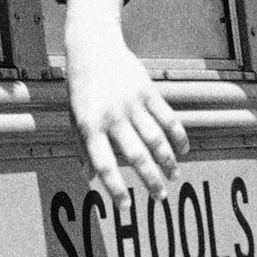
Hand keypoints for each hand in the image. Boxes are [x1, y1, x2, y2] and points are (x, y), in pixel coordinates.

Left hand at [61, 0, 187, 201]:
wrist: (92, 48)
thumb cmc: (81, 89)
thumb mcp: (74, 117)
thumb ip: (82, 147)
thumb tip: (89, 178)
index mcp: (90, 127)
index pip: (104, 165)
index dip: (116, 189)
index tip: (126, 208)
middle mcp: (112, 117)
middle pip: (136, 156)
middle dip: (151, 181)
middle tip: (161, 198)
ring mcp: (132, 103)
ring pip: (156, 139)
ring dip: (168, 162)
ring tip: (173, 176)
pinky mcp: (148, 91)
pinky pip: (168, 117)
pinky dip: (177, 136)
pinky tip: (182, 151)